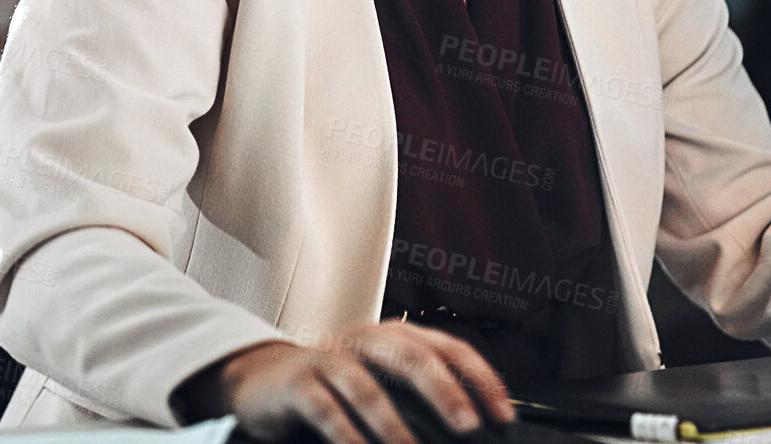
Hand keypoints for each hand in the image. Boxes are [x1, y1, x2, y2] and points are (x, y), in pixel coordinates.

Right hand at [173, 322, 514, 443]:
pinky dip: (348, 435)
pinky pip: (326, 409)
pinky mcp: (298, 384)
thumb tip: (473, 428)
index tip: (504, 414)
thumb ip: (421, 399)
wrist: (266, 381)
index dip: (479, 377)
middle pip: (410, 355)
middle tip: (468, 425)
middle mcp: (364, 340)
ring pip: (366, 384)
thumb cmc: (336, 388)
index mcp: (393, 337)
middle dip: (444, 390)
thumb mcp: (382, 383)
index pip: (446, 346)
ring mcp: (328, 358)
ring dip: (394, 422)